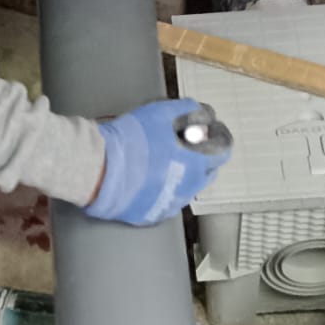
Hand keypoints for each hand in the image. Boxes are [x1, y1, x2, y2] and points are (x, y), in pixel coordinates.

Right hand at [85, 98, 227, 225]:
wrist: (100, 171)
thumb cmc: (130, 142)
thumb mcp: (161, 114)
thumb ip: (187, 110)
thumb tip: (201, 112)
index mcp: (196, 164)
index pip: (224, 151)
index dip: (219, 137)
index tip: (210, 131)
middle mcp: (189, 188)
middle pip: (208, 172)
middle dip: (203, 156)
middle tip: (187, 144)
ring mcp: (170, 205)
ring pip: (187, 187)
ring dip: (183, 173)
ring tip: (163, 160)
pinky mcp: (152, 214)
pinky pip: (166, 200)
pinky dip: (164, 188)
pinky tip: (148, 177)